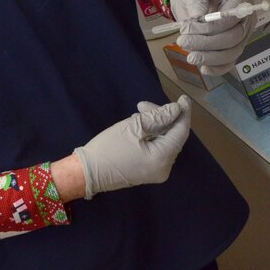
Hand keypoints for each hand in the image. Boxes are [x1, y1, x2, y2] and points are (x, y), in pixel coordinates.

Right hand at [74, 96, 190, 198]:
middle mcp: (164, 168)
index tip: (183, 97)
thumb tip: (177, 109)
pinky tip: (138, 126)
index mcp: (163, 158)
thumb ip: (158, 117)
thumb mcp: (133, 127)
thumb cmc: (109, 148)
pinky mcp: (147, 171)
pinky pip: (156, 149)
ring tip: (137, 114)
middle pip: (172, 137)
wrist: (87, 172)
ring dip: (154, 125)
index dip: (183, 113)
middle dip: (161, 118)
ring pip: (163, 142)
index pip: (180, 132)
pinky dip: (150, 136)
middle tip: (142, 105)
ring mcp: (156, 172)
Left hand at [169, 0, 256, 74]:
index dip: (212, 27)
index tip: (189, 28)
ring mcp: (241, 34)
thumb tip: (198, 19)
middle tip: (183, 41)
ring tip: (190, 57)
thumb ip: (196, 2)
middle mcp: (245, 18)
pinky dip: (217, 68)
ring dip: (211, 58)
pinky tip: (203, 69)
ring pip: (232, 52)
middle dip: (208, 43)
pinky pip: (229, 61)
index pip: (232, 18)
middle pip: (234, 37)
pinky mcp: (232, 47)